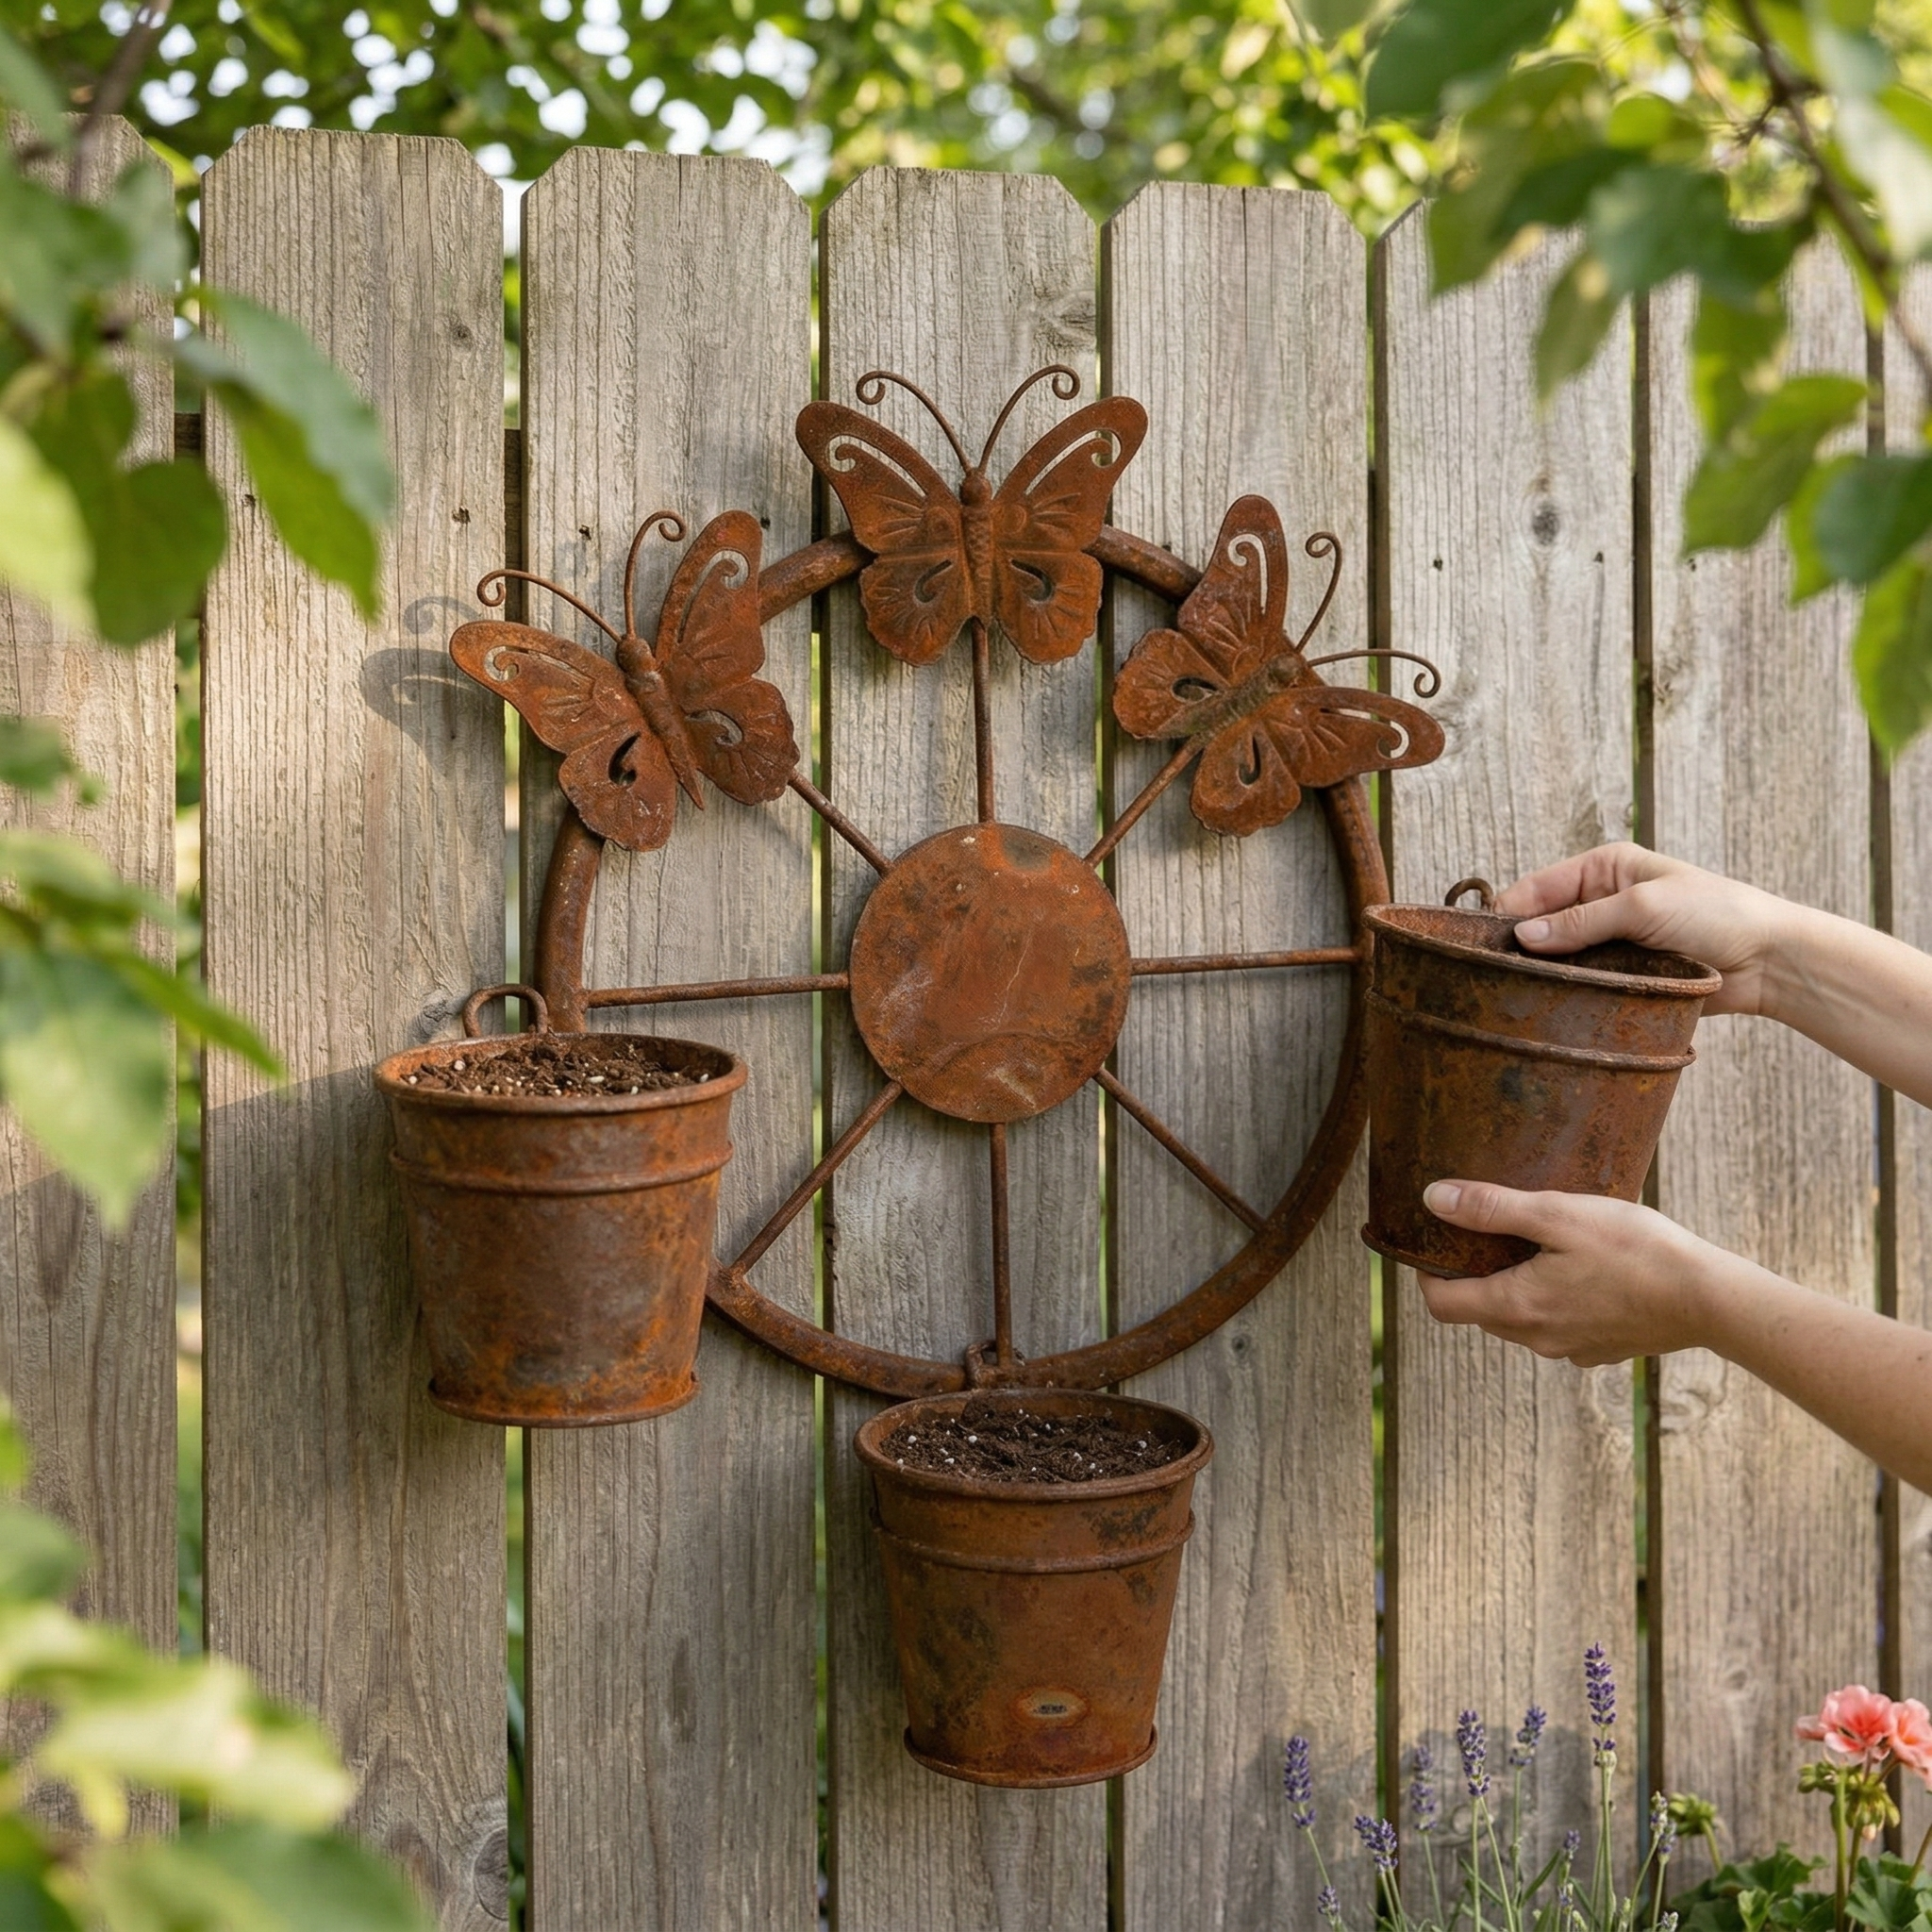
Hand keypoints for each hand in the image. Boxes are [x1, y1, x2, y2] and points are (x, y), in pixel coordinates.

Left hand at [1413, 1180, 1723, 1366]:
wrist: (1708, 1298)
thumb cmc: (1634, 1250)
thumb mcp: (1558, 1214)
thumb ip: (1492, 1208)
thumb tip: (1434, 1199)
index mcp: (1516, 1308)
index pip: (1441, 1304)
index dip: (1426, 1273)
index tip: (1433, 1240)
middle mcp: (1537, 1339)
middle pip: (1478, 1311)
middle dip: (1472, 1274)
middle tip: (1485, 1231)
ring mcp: (1570, 1349)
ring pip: (1519, 1319)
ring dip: (1515, 1285)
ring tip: (1536, 1243)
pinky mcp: (1600, 1349)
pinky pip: (1557, 1326)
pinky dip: (1553, 1299)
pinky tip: (1580, 1268)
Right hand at [1493, 842, 1790, 1016]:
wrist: (1769, 961)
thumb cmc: (1717, 915)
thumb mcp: (1642, 907)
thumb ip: (1580, 922)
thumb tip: (1522, 938)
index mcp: (1603, 868)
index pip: (1537, 887)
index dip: (1509, 913)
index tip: (1483, 943)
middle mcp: (1602, 901)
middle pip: (1542, 924)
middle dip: (1523, 946)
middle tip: (1496, 973)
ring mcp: (1611, 940)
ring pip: (1559, 958)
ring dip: (1546, 973)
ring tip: (1520, 992)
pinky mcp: (1623, 974)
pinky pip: (1583, 983)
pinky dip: (1569, 991)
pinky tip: (1553, 1004)